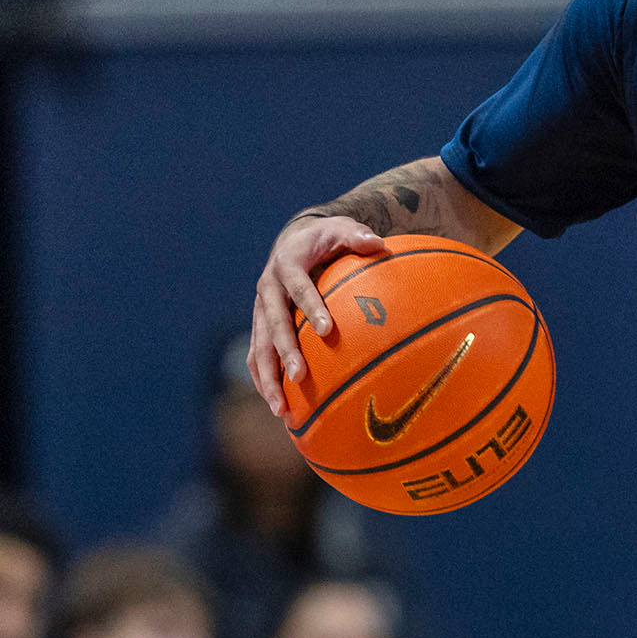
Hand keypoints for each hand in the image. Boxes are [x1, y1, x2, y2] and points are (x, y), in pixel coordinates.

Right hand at [250, 215, 388, 415]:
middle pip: (273, 324)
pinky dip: (265, 380)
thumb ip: (357, 236)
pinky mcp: (260, 324)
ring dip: (268, 378)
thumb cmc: (325, 237)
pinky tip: (280, 406)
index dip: (311, 308)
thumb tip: (379, 243)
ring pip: (259, 347)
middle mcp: (267, 288)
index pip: (298, 288)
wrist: (293, 239)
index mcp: (287, 264)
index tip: (328, 331)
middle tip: (300, 377)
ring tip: (281, 409)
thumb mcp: (341, 228)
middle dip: (285, 352)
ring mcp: (260, 309)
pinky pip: (258, 356)